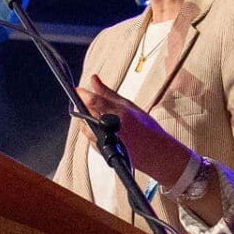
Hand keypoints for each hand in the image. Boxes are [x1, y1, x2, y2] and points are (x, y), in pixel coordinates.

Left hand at [76, 74, 192, 186]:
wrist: (156, 154)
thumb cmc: (147, 129)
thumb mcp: (130, 106)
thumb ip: (108, 93)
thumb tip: (94, 79)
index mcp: (121, 114)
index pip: (94, 102)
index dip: (83, 95)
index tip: (77, 90)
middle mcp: (112, 128)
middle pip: (86, 113)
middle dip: (84, 107)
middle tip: (88, 102)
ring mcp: (107, 142)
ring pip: (85, 126)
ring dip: (87, 119)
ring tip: (98, 117)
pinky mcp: (103, 152)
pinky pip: (90, 138)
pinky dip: (92, 131)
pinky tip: (102, 129)